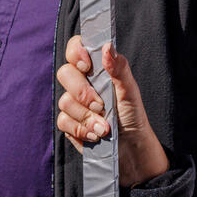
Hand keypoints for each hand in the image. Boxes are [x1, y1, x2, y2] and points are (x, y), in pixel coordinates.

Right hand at [57, 37, 168, 185]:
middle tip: (100, 105)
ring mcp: (74, 104)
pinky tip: (96, 134)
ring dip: (86, 116)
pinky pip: (63, 121)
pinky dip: (81, 129)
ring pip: (64, 100)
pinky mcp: (69, 124)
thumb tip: (107, 47)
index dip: (76, 52)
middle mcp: (82, 84)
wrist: (132, 149)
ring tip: (105, 126)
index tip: (87, 65)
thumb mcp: (131, 91)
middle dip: (82, 91)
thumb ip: (119, 68)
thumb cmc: (133, 116)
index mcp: (96, 70)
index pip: (75, 48)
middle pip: (65, 73)